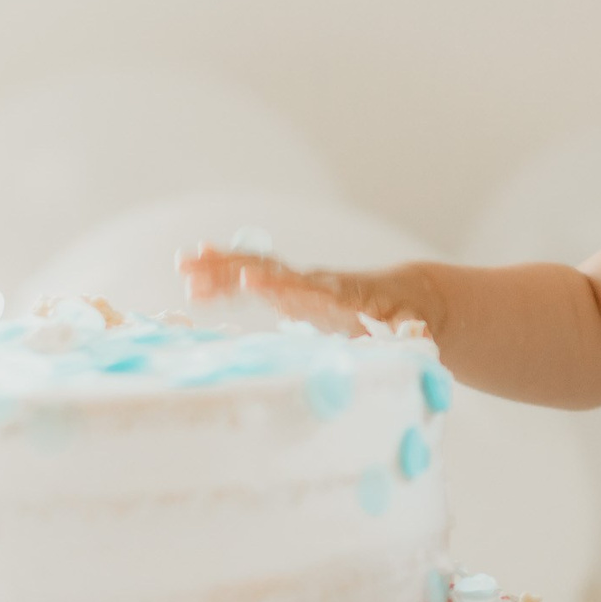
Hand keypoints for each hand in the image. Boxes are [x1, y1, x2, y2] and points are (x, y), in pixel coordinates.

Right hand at [177, 245, 425, 336]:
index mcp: (342, 294)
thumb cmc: (406, 317)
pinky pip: (250, 280)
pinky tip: (190, 279)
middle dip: (233, 268)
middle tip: (196, 265)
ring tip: (182, 265)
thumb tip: (418, 336)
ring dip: (218, 268)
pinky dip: (223, 279)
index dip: (281, 287)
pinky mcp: (289, 289)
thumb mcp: (412, 327)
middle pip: (269, 270)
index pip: (307, 288)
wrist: (404, 295)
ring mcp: (299, 283)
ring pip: (253, 269)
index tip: (252, 284)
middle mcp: (314, 282)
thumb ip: (411, 332)